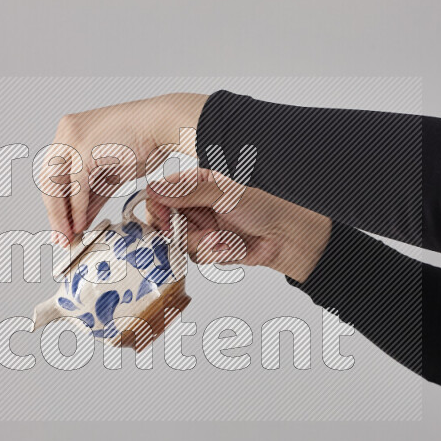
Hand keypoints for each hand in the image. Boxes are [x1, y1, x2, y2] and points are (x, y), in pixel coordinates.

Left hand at [39, 93, 206, 245]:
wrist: (163, 125)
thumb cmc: (144, 143)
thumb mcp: (111, 172)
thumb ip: (92, 194)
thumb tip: (81, 219)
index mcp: (69, 132)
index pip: (52, 174)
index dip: (55, 203)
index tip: (61, 225)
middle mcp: (66, 133)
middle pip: (48, 181)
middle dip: (54, 213)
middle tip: (61, 237)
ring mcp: (73, 139)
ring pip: (54, 185)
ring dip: (60, 215)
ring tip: (68, 236)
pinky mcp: (84, 149)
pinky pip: (76, 187)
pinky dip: (77, 210)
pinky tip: (81, 225)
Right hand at [146, 169, 332, 282]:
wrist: (287, 236)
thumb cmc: (264, 206)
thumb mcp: (223, 193)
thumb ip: (187, 192)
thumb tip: (154, 188)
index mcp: (198, 184)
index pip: (163, 195)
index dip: (159, 208)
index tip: (164, 218)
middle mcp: (197, 206)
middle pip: (168, 223)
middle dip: (181, 232)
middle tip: (194, 233)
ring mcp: (204, 227)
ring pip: (182, 242)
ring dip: (202, 244)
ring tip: (221, 240)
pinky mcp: (212, 248)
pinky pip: (198, 256)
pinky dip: (215, 253)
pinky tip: (231, 246)